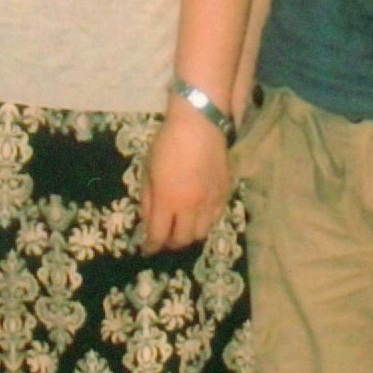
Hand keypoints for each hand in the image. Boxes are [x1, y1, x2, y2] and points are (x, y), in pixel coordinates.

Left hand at [138, 110, 230, 252]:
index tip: (148, 248)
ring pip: (202, 232)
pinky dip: (205, 221)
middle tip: (164, 237)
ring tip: (182, 227)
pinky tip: (198, 214)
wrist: (200, 123)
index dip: (152, 246)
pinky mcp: (225, 193)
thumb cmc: (167, 144)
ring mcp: (211, 200)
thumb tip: (148, 223)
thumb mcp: (148, 171)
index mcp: (168, 200)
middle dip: (171, 242)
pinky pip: (216, 218)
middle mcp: (191, 206)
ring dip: (189, 234)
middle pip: (183, 239)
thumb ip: (148, 200)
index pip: (159, 235)